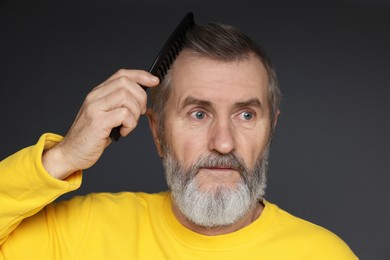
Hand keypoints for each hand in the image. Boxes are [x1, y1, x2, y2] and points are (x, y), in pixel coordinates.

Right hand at [42, 69, 158, 179]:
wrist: (70, 153)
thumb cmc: (91, 137)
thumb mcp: (106, 116)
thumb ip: (118, 104)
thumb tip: (141, 99)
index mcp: (98, 93)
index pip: (122, 74)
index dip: (141, 75)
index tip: (154, 81)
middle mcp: (95, 97)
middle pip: (126, 83)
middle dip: (141, 97)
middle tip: (139, 113)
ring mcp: (95, 108)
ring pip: (126, 96)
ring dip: (135, 112)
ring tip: (129, 125)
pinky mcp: (97, 122)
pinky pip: (124, 114)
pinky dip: (130, 124)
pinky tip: (123, 132)